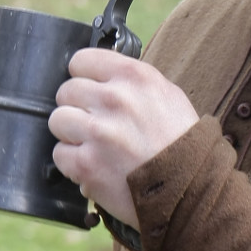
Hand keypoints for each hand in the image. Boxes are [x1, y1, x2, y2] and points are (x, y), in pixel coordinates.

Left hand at [48, 48, 199, 228]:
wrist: (193, 189)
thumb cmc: (182, 144)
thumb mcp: (167, 96)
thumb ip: (131, 83)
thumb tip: (99, 78)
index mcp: (134, 76)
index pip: (81, 61)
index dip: (83, 78)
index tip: (90, 92)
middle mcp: (114, 99)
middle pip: (66, 91)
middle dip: (78, 108)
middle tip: (96, 126)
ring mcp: (98, 132)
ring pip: (58, 120)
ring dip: (71, 134)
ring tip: (94, 147)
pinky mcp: (87, 164)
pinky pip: (60, 154)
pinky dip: (73, 163)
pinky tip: (94, 166)